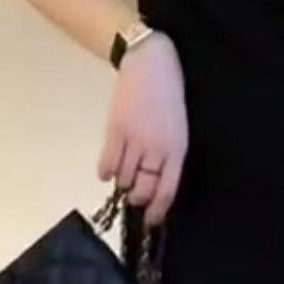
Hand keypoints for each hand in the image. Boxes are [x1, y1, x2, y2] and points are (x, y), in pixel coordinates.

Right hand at [98, 32, 188, 228]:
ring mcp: (134, 140)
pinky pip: (107, 162)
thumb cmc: (169, 94)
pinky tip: (107, 172)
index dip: (158, 210)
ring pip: (123, 178)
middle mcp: (156, 149)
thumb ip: (169, 153)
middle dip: (137, 199)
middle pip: (143, 189)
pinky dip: (105, 172)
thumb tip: (156, 179)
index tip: (151, 220)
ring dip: (122, 184)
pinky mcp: (115, 130)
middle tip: (134, 198)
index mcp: (177, 148)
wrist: (150, 63)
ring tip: (122, 179)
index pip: (167, 189)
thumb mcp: (178, 126)